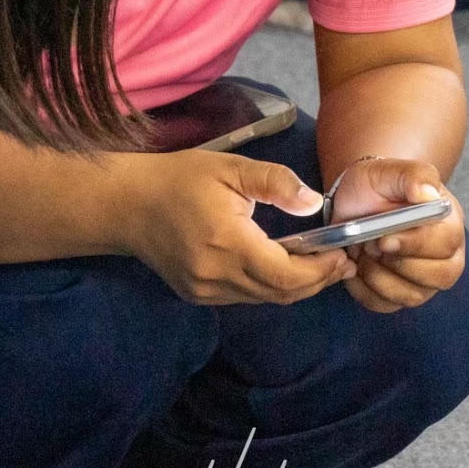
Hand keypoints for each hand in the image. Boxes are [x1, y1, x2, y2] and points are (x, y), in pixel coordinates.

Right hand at [118, 150, 354, 304]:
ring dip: (295, 286)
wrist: (126, 204)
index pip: (286, 274)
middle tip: (342, 262)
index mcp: (227, 243)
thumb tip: (315, 202)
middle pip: (280, 293)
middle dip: (316, 281)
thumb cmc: (179, 179)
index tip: (342, 253)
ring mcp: (205, 291)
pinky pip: (245, 297)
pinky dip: (270, 286)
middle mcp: (216, 276)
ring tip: (321, 266)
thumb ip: (275, 183)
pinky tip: (283, 267)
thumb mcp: (230, 168)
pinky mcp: (197, 295)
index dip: (320, 271)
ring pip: (264, 299)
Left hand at [324, 156, 465, 312]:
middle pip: (441, 277)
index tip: (384, 238)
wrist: (353, 202)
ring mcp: (425, 279)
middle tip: (371, 244)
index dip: (415, 245)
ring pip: (413, 296)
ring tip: (363, 251)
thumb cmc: (376, 185)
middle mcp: (445, 255)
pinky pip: (387, 305)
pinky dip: (365, 290)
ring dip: (379, 277)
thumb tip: (427, 194)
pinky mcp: (401, 295)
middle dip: (399, 264)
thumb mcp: (389, 171)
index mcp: (448, 221)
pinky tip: (356, 266)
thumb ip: (413, 176)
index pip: (446, 243)